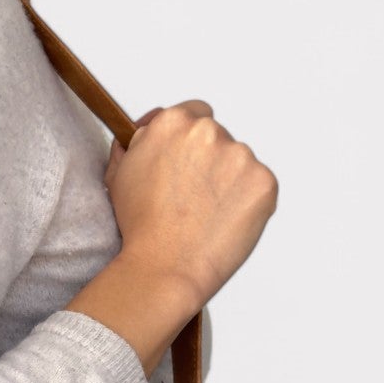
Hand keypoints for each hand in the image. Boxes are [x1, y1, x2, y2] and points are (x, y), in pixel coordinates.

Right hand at [105, 99, 277, 308]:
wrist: (164, 268)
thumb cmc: (140, 229)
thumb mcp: (120, 175)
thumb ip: (136, 144)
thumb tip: (143, 132)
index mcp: (173, 122)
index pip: (195, 114)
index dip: (190, 141)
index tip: (186, 162)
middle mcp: (208, 131)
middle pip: (218, 138)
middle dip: (209, 164)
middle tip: (193, 200)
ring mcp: (240, 155)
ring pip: (240, 164)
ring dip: (229, 183)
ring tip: (207, 218)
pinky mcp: (264, 182)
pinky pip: (259, 188)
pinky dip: (248, 204)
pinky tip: (225, 224)